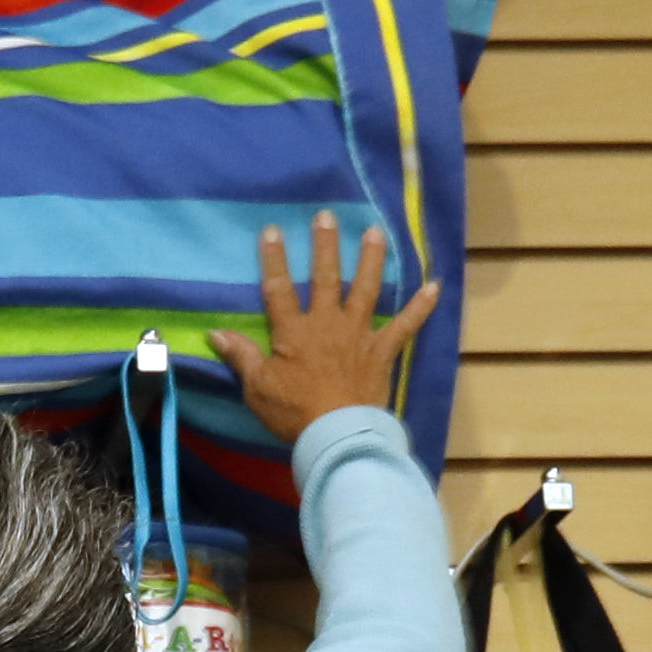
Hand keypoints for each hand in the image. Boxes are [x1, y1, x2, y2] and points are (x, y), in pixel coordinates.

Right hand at [238, 213, 436, 440]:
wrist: (338, 434)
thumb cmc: (294, 413)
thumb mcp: (257, 387)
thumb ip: (241, 356)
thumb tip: (215, 333)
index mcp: (294, 332)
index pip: (278, 289)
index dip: (274, 259)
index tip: (273, 230)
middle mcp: (327, 324)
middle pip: (325, 278)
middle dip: (325, 245)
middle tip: (327, 216)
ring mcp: (358, 335)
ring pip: (366, 289)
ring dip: (371, 260)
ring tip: (375, 233)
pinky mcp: (382, 351)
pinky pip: (406, 325)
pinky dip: (421, 307)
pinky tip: (435, 286)